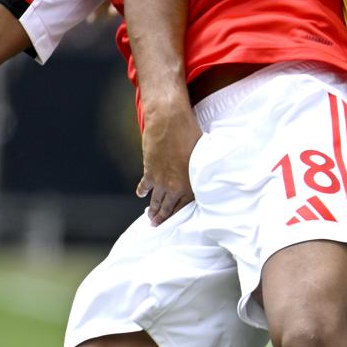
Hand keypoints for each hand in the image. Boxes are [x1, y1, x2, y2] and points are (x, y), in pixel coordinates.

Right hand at [136, 103, 202, 223]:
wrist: (169, 122)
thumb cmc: (191, 134)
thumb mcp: (204, 155)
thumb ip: (202, 170)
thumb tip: (206, 174)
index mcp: (190, 185)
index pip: (183, 207)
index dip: (178, 215)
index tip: (175, 222)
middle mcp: (174, 186)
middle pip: (168, 207)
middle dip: (163, 217)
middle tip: (158, 224)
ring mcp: (160, 180)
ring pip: (156, 200)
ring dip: (153, 209)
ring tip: (150, 216)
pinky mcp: (149, 170)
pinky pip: (145, 185)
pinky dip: (142, 190)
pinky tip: (141, 195)